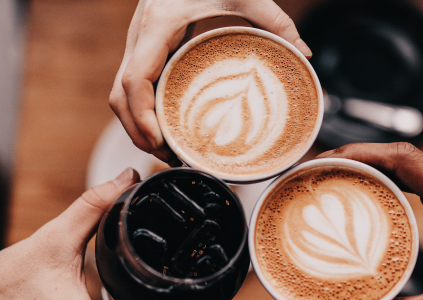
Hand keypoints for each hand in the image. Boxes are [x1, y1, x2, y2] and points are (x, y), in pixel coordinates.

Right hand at [109, 0, 311, 162]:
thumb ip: (274, 21)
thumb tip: (303, 53)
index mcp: (159, 26)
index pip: (135, 80)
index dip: (142, 117)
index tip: (161, 141)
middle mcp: (140, 37)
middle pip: (120, 97)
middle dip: (138, 132)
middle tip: (169, 157)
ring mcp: (137, 43)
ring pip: (119, 94)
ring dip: (137, 126)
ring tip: (167, 150)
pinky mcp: (142, 48)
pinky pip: (130, 87)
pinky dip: (141, 112)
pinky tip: (163, 127)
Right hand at [317, 143, 422, 299]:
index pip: (405, 159)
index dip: (361, 153)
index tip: (327, 159)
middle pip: (401, 154)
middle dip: (356, 155)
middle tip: (319, 170)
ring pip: (409, 164)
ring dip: (371, 165)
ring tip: (333, 177)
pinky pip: (418, 179)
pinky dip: (388, 179)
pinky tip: (366, 194)